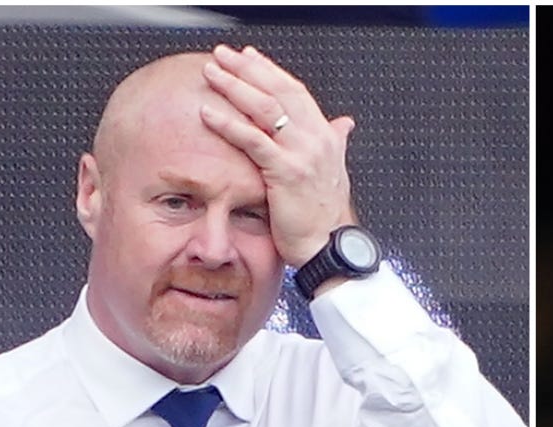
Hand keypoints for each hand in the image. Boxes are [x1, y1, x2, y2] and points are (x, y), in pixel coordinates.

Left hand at [199, 45, 358, 267]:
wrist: (329, 244)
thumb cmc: (325, 213)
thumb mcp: (334, 170)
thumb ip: (336, 141)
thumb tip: (344, 123)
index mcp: (324, 135)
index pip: (294, 90)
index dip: (269, 70)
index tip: (246, 55)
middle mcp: (315, 139)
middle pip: (278, 91)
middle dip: (247, 69)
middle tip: (221, 55)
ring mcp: (303, 154)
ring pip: (266, 108)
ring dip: (235, 87)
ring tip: (212, 74)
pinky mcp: (286, 172)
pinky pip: (254, 141)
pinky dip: (229, 124)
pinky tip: (208, 113)